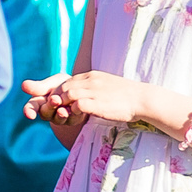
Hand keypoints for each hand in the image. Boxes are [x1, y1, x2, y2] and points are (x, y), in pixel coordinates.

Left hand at [21, 70, 143, 128]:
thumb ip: (90, 87)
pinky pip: (79, 104)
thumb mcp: (104, 85)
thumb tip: (79, 96)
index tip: (49, 102)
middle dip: (53, 99)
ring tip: (59, 114)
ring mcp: (94, 91)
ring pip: (67, 94)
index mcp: (90, 76)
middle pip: (63, 87)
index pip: (66, 81)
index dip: (55, 92)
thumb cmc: (124, 96)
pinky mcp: (98, 103)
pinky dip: (72, 110)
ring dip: (60, 105)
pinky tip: (72, 116)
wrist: (142, 98)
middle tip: (48, 110)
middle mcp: (90, 81)